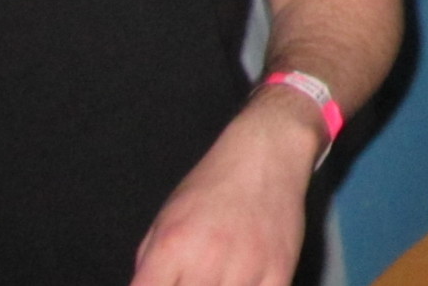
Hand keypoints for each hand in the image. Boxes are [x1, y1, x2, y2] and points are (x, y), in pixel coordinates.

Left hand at [131, 91, 318, 285]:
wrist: (266, 155)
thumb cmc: (210, 187)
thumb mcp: (164, 222)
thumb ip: (149, 269)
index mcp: (172, 248)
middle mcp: (207, 261)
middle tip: (191, 278)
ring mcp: (246, 269)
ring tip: (217, 277)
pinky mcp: (279, 272)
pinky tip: (242, 280)